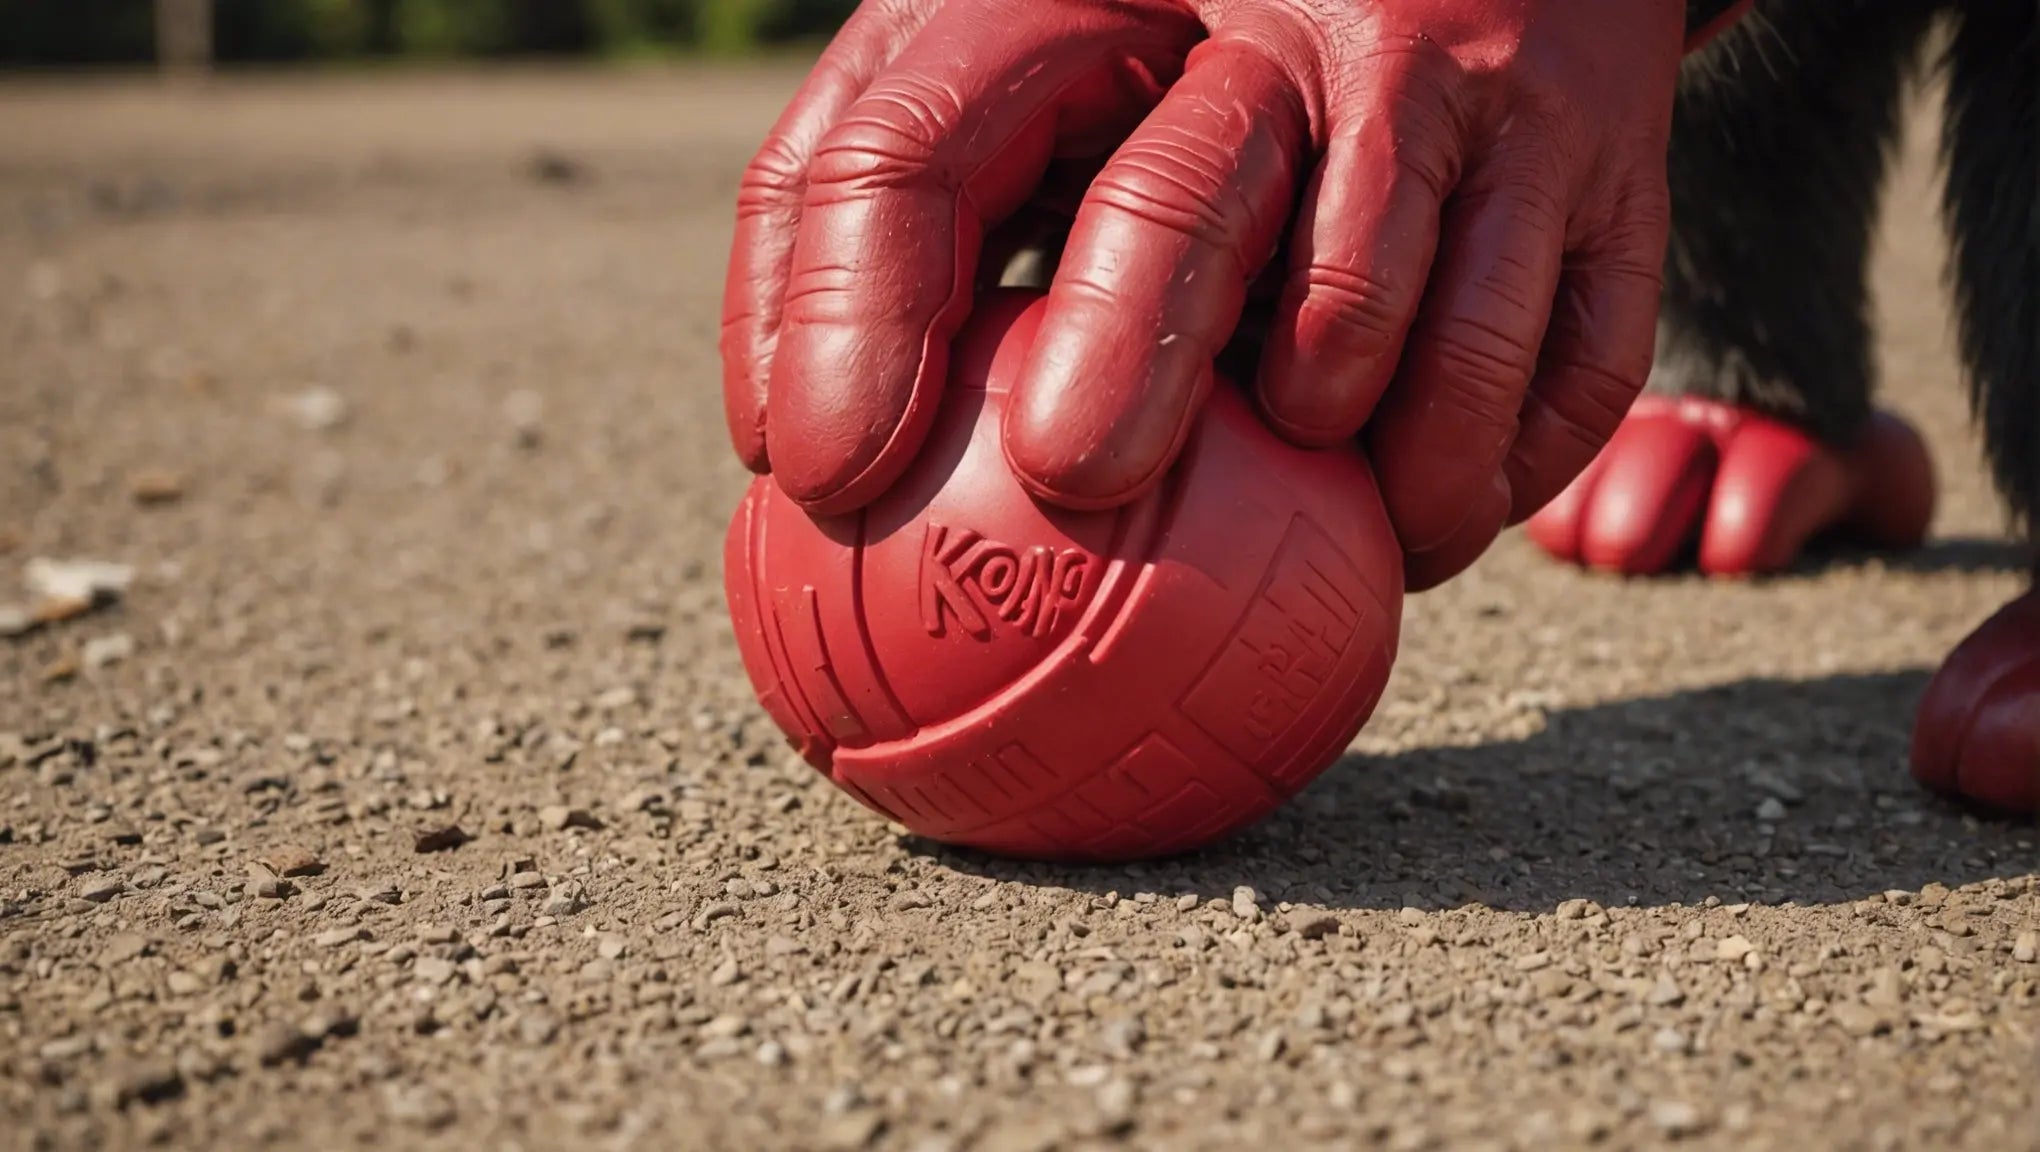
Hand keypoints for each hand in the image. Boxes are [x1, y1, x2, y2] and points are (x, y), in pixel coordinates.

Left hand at [722, 0, 1687, 585]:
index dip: (847, 305)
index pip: (919, 132)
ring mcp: (1465, 83)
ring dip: (1350, 478)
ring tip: (1317, 550)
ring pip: (1393, 327)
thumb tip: (791, 456)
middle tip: (1069, 485)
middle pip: (1179, 198)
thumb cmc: (1210, 42)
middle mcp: (1283, 17)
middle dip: (1120, 357)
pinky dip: (1487, 478)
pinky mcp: (1607, 162)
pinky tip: (1427, 523)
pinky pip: (1556, 374)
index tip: (818, 477)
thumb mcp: (1046, 70)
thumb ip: (917, 213)